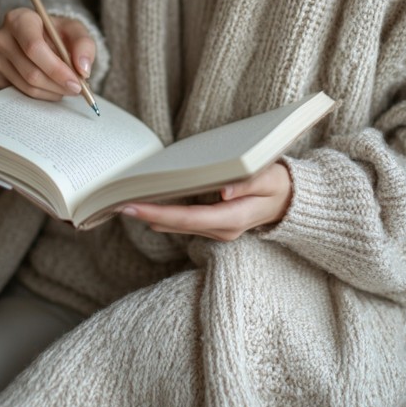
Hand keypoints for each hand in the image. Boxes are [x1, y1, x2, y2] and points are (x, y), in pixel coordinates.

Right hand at [0, 7, 95, 100]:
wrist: (42, 37)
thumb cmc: (58, 32)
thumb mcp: (75, 30)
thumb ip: (84, 45)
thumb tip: (83, 69)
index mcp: (19, 19)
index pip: (34, 47)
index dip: (56, 68)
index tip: (77, 82)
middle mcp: (2, 37)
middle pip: (31, 72)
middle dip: (58, 84)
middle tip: (78, 89)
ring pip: (27, 86)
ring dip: (53, 91)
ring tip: (68, 86)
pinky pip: (21, 93)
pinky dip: (43, 95)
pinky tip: (53, 86)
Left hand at [119, 162, 292, 240]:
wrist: (289, 200)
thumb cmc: (278, 183)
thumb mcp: (269, 177)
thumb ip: (249, 184)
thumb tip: (224, 192)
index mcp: (233, 218)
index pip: (189, 218)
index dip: (159, 213)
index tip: (133, 206)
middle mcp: (222, 229)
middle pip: (177, 224)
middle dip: (147, 214)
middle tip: (116, 203)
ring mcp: (217, 229)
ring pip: (178, 225)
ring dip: (152, 215)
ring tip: (124, 202)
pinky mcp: (214, 224)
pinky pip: (184, 221)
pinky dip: (164, 214)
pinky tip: (147, 204)